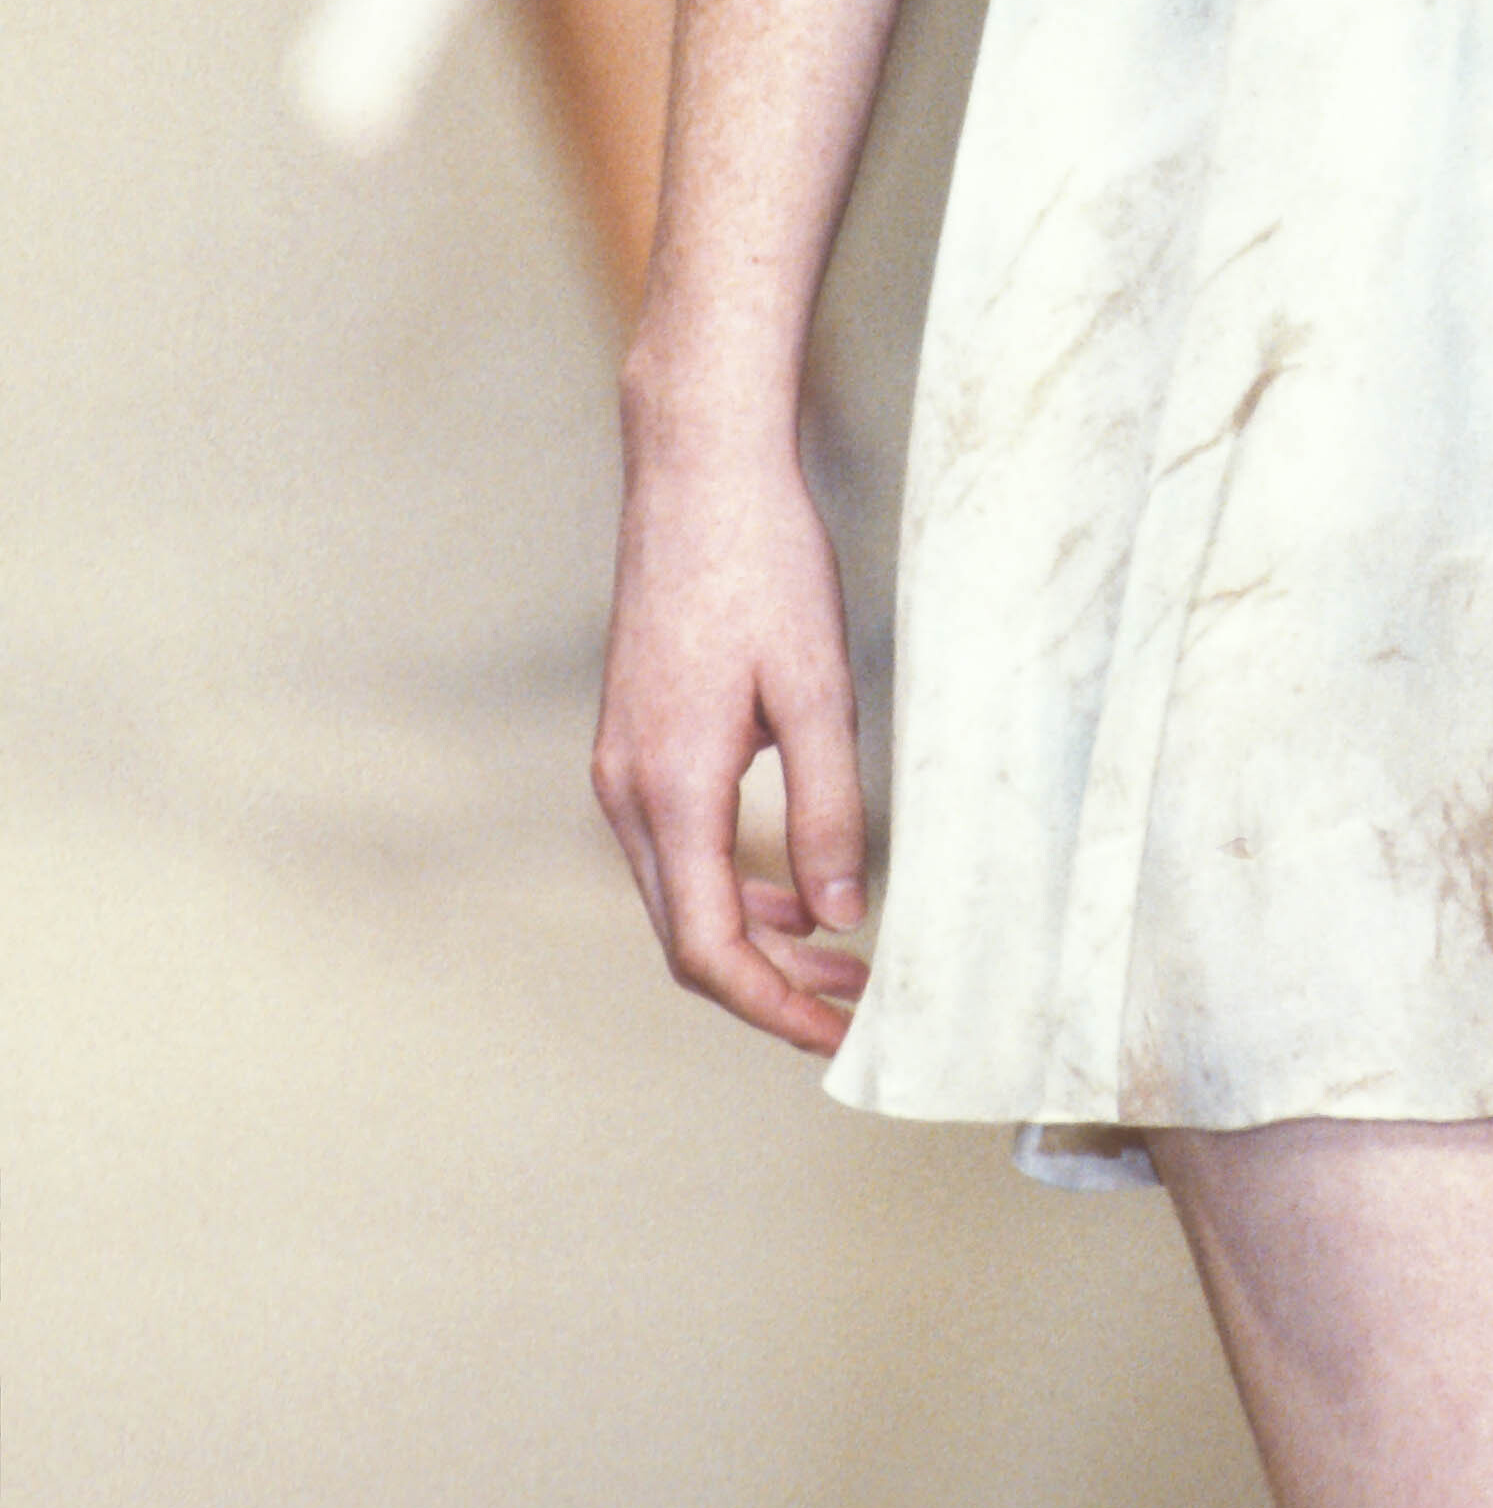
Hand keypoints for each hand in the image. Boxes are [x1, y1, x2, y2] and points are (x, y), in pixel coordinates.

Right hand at [593, 423, 870, 1055]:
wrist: (698, 471)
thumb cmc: (762, 564)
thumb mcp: (818, 689)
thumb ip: (828, 810)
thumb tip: (840, 918)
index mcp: (672, 788)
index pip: (710, 950)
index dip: (774, 1008)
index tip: (841, 1036)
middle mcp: (627, 790)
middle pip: (689, 936)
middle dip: (771, 986)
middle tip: (855, 1009)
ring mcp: (621, 764)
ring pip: (682, 893)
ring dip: (756, 935)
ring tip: (841, 959)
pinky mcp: (635, 738)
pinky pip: (679, 843)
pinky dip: (735, 880)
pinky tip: (796, 884)